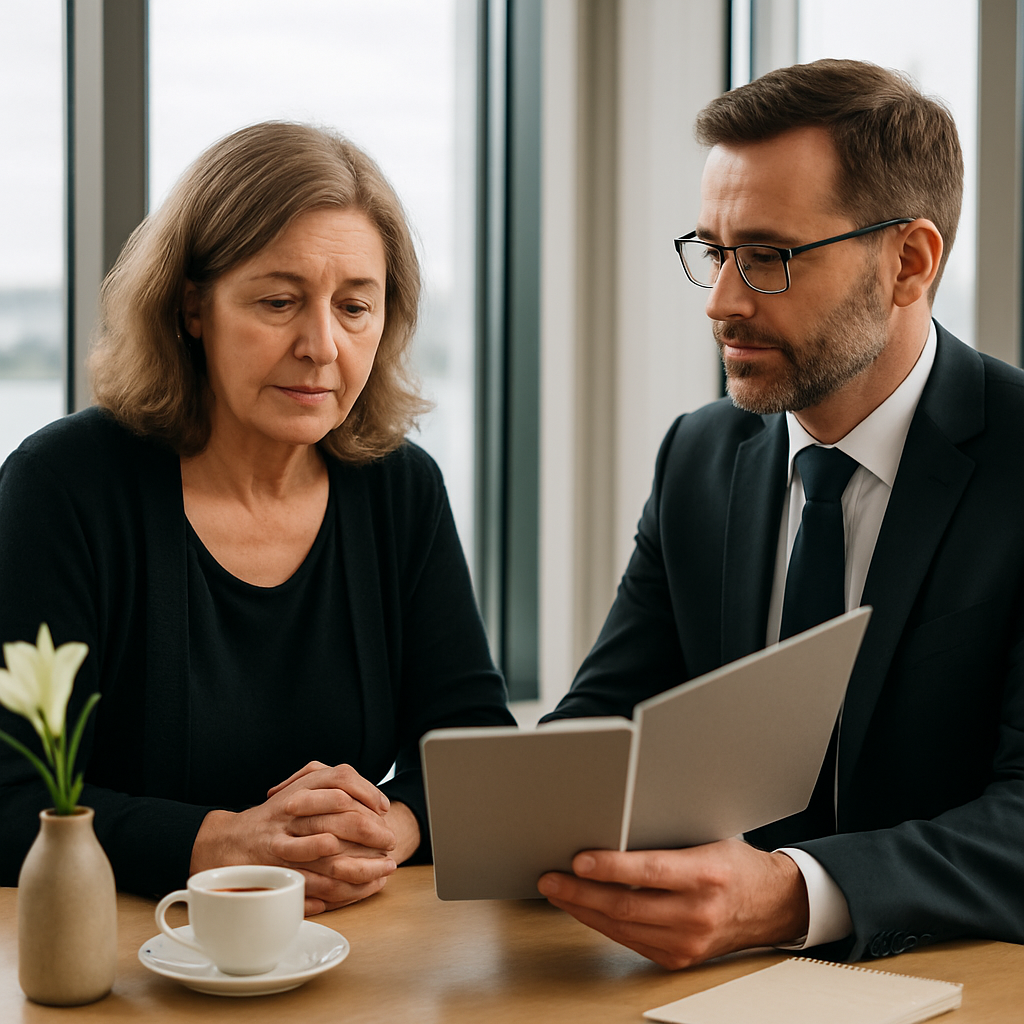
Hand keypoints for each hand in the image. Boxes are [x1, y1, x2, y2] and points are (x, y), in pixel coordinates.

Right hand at [191, 761, 399, 913]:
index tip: (384, 809)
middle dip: (371, 829)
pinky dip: (335, 888)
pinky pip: (311, 881)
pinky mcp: (276, 870)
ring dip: (360, 864)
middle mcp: (291, 810)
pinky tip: (356, 890)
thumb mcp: (301, 790)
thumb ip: (332, 787)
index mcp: (300, 788)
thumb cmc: (275, 817)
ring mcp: (282, 840)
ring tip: (383, 870)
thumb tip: (378, 804)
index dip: (367, 792)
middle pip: (339, 812)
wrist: (229, 842)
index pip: (340, 778)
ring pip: (329, 852)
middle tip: (390, 841)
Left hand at [537, 839, 808, 968]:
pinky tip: (585, 910)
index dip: (609, 867)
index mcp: (706, 875)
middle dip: (580, 893)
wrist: (773, 905)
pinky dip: (603, 925)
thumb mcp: (706, 840)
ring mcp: (688, 941)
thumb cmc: (737, 866)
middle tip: (551, 879)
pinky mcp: (679, 958)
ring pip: (623, 927)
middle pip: (627, 905)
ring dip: (584, 910)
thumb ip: (664, 842)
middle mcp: (698, 913)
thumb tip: (612, 833)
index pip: (649, 872)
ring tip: (558, 893)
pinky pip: (631, 941)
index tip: (578, 860)